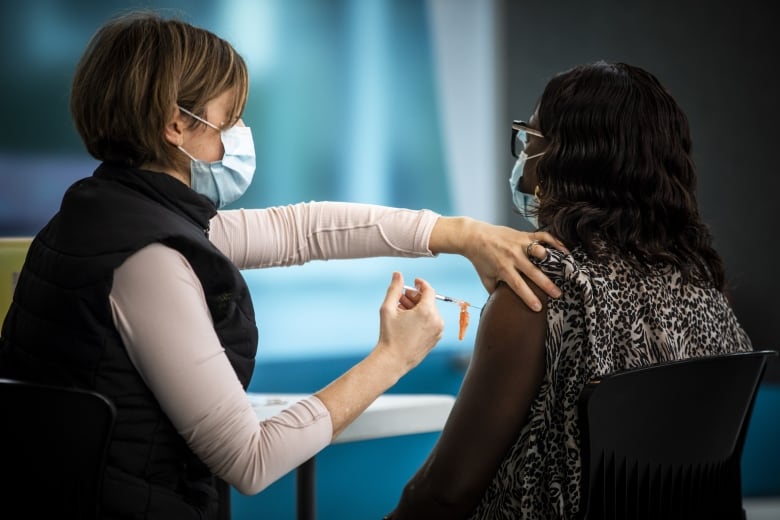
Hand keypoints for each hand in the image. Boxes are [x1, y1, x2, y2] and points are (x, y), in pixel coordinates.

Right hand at [315, 273, 443, 438]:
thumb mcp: (388, 309)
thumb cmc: (389, 335)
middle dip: (415, 297)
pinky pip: (431, 322)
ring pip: (430, 312)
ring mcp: (438, 330)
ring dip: (417, 308)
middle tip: (401, 298)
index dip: (420, 283)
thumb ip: (395, 289)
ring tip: (401, 311)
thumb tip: (398, 273)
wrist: (393, 361)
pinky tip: (407, 321)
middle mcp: (436, 320)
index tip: (413, 282)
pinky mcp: (436, 338)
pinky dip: (421, 318)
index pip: (428, 290)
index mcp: (427, 311)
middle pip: (428, 301)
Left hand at [430, 217, 565, 311]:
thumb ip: (495, 291)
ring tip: (565, 270)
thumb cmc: (480, 260)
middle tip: (558, 294)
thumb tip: (503, 306)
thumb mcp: (486, 278)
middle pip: (532, 272)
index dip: (528, 297)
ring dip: (552, 260)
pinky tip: (565, 251)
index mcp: (503, 269)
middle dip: (546, 284)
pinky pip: (542, 236)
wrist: (473, 236)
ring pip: (540, 251)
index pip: (518, 285)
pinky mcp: (523, 234)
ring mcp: (519, 244)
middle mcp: (513, 256)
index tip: (539, 308)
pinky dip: (555, 242)